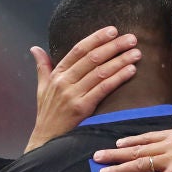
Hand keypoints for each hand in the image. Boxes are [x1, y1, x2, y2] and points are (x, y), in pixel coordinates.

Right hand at [24, 27, 140, 151]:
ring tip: (136, 53)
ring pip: (100, 71)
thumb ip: (42, 67)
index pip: (79, 50)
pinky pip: (103, 89)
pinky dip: (118, 77)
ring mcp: (72, 94)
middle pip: (92, 58)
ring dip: (120, 60)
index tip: (112, 30)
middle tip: (131, 38)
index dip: (97, 38)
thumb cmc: (47, 115)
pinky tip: (131, 70)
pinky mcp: (81, 108)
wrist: (45, 141)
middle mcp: (64, 81)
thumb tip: (35, 49)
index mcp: (57, 74)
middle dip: (114, 46)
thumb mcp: (42, 89)